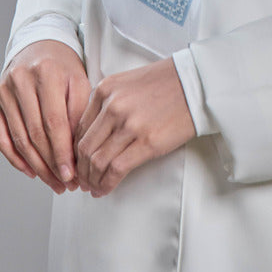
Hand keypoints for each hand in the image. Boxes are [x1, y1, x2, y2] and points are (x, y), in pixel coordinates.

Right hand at [0, 40, 90, 194]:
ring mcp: (3, 91)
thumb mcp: (79, 83)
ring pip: (19, 140)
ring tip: (53, 182)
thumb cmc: (64, 68)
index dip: (62, 153)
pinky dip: (15, 159)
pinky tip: (31, 171)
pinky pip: (2, 138)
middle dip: (51, 164)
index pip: (54, 122)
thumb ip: (79, 114)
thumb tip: (76, 154)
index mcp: (46, 72)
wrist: (39, 47)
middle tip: (65, 183)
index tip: (71, 175)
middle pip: (35, 134)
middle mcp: (20, 80)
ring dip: (36, 167)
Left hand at [74, 57, 195, 197]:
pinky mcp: (147, 142)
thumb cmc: (167, 82)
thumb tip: (94, 133)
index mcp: (105, 90)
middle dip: (80, 170)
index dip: (75, 151)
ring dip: (92, 180)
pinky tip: (105, 189)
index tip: (78, 162)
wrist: (196, 83)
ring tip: (94, 188)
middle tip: (82, 180)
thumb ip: (108, 102)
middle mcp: (113, 106)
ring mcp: (129, 125)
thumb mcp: (128, 83)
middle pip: (84, 147)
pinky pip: (116, 169)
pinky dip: (106, 184)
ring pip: (97, 161)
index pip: (79, 128)